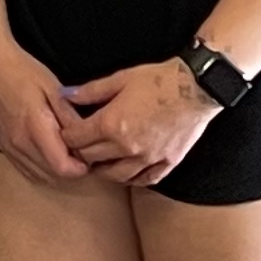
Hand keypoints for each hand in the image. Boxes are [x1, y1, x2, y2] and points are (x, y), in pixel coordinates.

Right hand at [0, 38, 95, 182]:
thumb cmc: (23, 72)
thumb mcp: (54, 89)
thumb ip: (71, 117)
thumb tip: (87, 139)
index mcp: (35, 127)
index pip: (62, 167)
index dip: (81, 167)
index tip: (89, 155)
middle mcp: (20, 143)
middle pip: (54, 175)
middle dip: (72, 170)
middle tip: (82, 153)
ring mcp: (10, 148)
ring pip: (42, 177)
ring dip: (58, 171)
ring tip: (67, 152)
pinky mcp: (4, 148)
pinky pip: (28, 171)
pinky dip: (43, 170)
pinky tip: (50, 155)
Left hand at [60, 57, 220, 186]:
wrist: (195, 89)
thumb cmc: (158, 80)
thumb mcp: (119, 79)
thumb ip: (90, 91)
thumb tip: (65, 95)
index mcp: (112, 124)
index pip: (77, 140)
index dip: (67, 136)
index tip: (66, 132)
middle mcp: (127, 147)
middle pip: (91, 159)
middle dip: (80, 153)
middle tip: (79, 146)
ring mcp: (148, 159)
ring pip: (115, 176)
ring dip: (102, 170)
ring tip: (97, 162)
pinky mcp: (166, 165)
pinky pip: (143, 181)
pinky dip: (130, 179)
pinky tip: (125, 172)